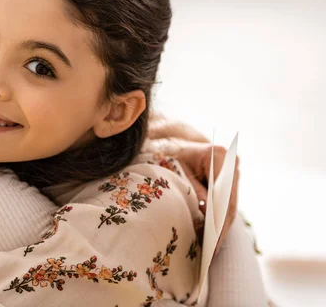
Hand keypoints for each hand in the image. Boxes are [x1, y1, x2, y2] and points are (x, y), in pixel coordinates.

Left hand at [145, 112, 239, 251]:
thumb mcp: (172, 169)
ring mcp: (230, 171)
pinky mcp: (224, 179)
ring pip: (227, 206)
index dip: (220, 224)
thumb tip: (207, 212)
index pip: (225, 197)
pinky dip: (214, 220)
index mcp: (220, 156)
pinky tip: (205, 237)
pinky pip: (222, 203)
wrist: (161, 137)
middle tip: (209, 254)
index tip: (212, 244)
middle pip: (229, 204)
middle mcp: (230, 163)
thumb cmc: (163, 150)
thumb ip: (191, 190)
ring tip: (207, 251)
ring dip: (217, 228)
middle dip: (219, 230)